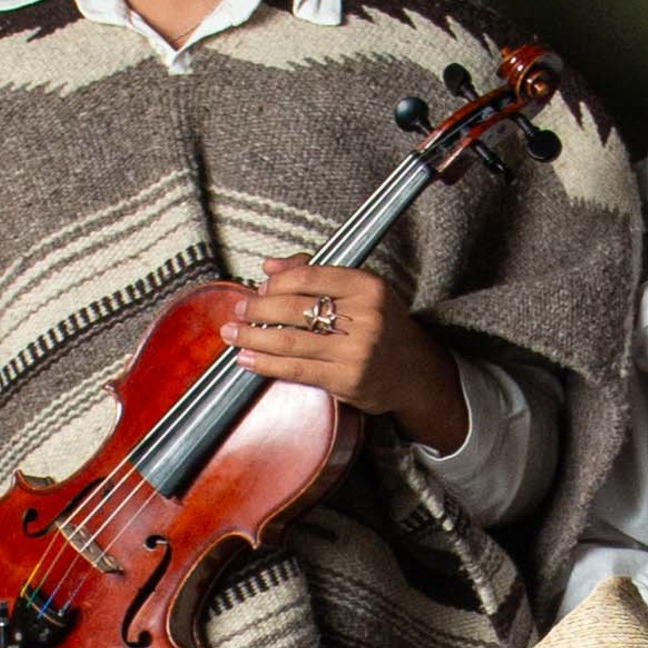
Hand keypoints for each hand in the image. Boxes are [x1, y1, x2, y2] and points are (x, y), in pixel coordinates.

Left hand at [229, 258, 468, 452]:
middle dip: (257, 309)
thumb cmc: (382, 326)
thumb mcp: (361, 291)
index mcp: (368, 286)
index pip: (309, 277)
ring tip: (233, 333)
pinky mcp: (347, 380)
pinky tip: (248, 359)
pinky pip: (296, 369)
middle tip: (238, 310)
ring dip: (253, 337)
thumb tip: (270, 267)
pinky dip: (265, 364)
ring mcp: (356, 350)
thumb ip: (317, 274)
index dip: (276, 283)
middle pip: (294, 308)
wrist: (414, 372)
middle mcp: (366, 317)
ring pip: (290, 341)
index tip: (258, 289)